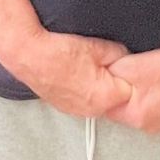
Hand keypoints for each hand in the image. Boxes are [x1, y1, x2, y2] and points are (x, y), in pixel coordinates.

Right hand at [4, 29, 132, 117]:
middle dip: (113, 83)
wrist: (29, 56)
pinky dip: (83, 91)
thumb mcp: (97, 47)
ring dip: (98, 88)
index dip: (125, 74)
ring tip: (83, 68)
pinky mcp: (66, 109)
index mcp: (106, 96)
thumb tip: (126, 59)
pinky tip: (73, 75)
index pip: (130, 90)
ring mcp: (78, 112)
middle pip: (116, 98)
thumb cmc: (60, 52)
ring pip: (99, 101)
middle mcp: (94, 110)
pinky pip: (84, 102)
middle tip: (99, 64)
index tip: (117, 65)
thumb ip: (118, 54)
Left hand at [103, 23, 159, 133]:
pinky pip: (154, 103)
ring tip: (146, 74)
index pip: (108, 108)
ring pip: (139, 106)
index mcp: (137, 118)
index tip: (107, 78)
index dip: (106, 91)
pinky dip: (152, 92)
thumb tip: (100, 77)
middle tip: (128, 72)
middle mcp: (151, 126)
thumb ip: (109, 74)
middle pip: (123, 109)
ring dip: (138, 92)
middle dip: (122, 92)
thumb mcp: (128, 65)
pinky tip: (158, 78)